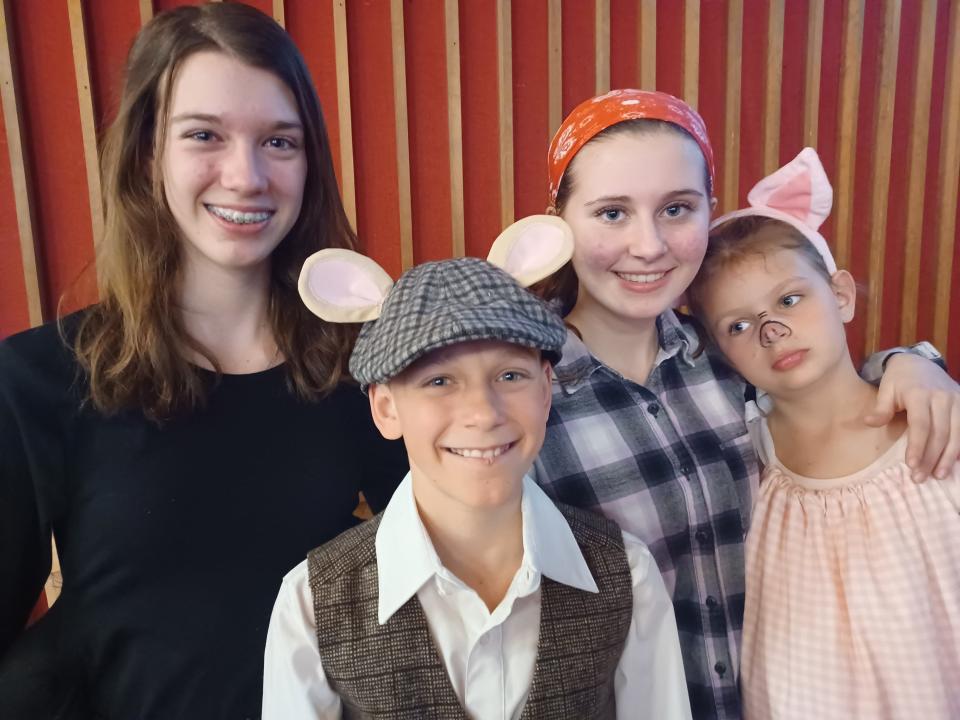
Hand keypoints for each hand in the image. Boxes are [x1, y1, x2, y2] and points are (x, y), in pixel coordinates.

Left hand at [864, 353, 959, 479]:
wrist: (920, 363)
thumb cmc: (898, 380)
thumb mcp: (885, 389)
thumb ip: (881, 408)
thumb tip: (869, 422)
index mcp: (919, 393)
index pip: (920, 424)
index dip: (917, 445)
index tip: (910, 465)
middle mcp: (942, 397)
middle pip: (939, 433)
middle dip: (930, 457)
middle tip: (919, 478)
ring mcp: (957, 400)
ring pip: (956, 433)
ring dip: (948, 457)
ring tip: (938, 475)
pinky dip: (959, 447)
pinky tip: (952, 462)